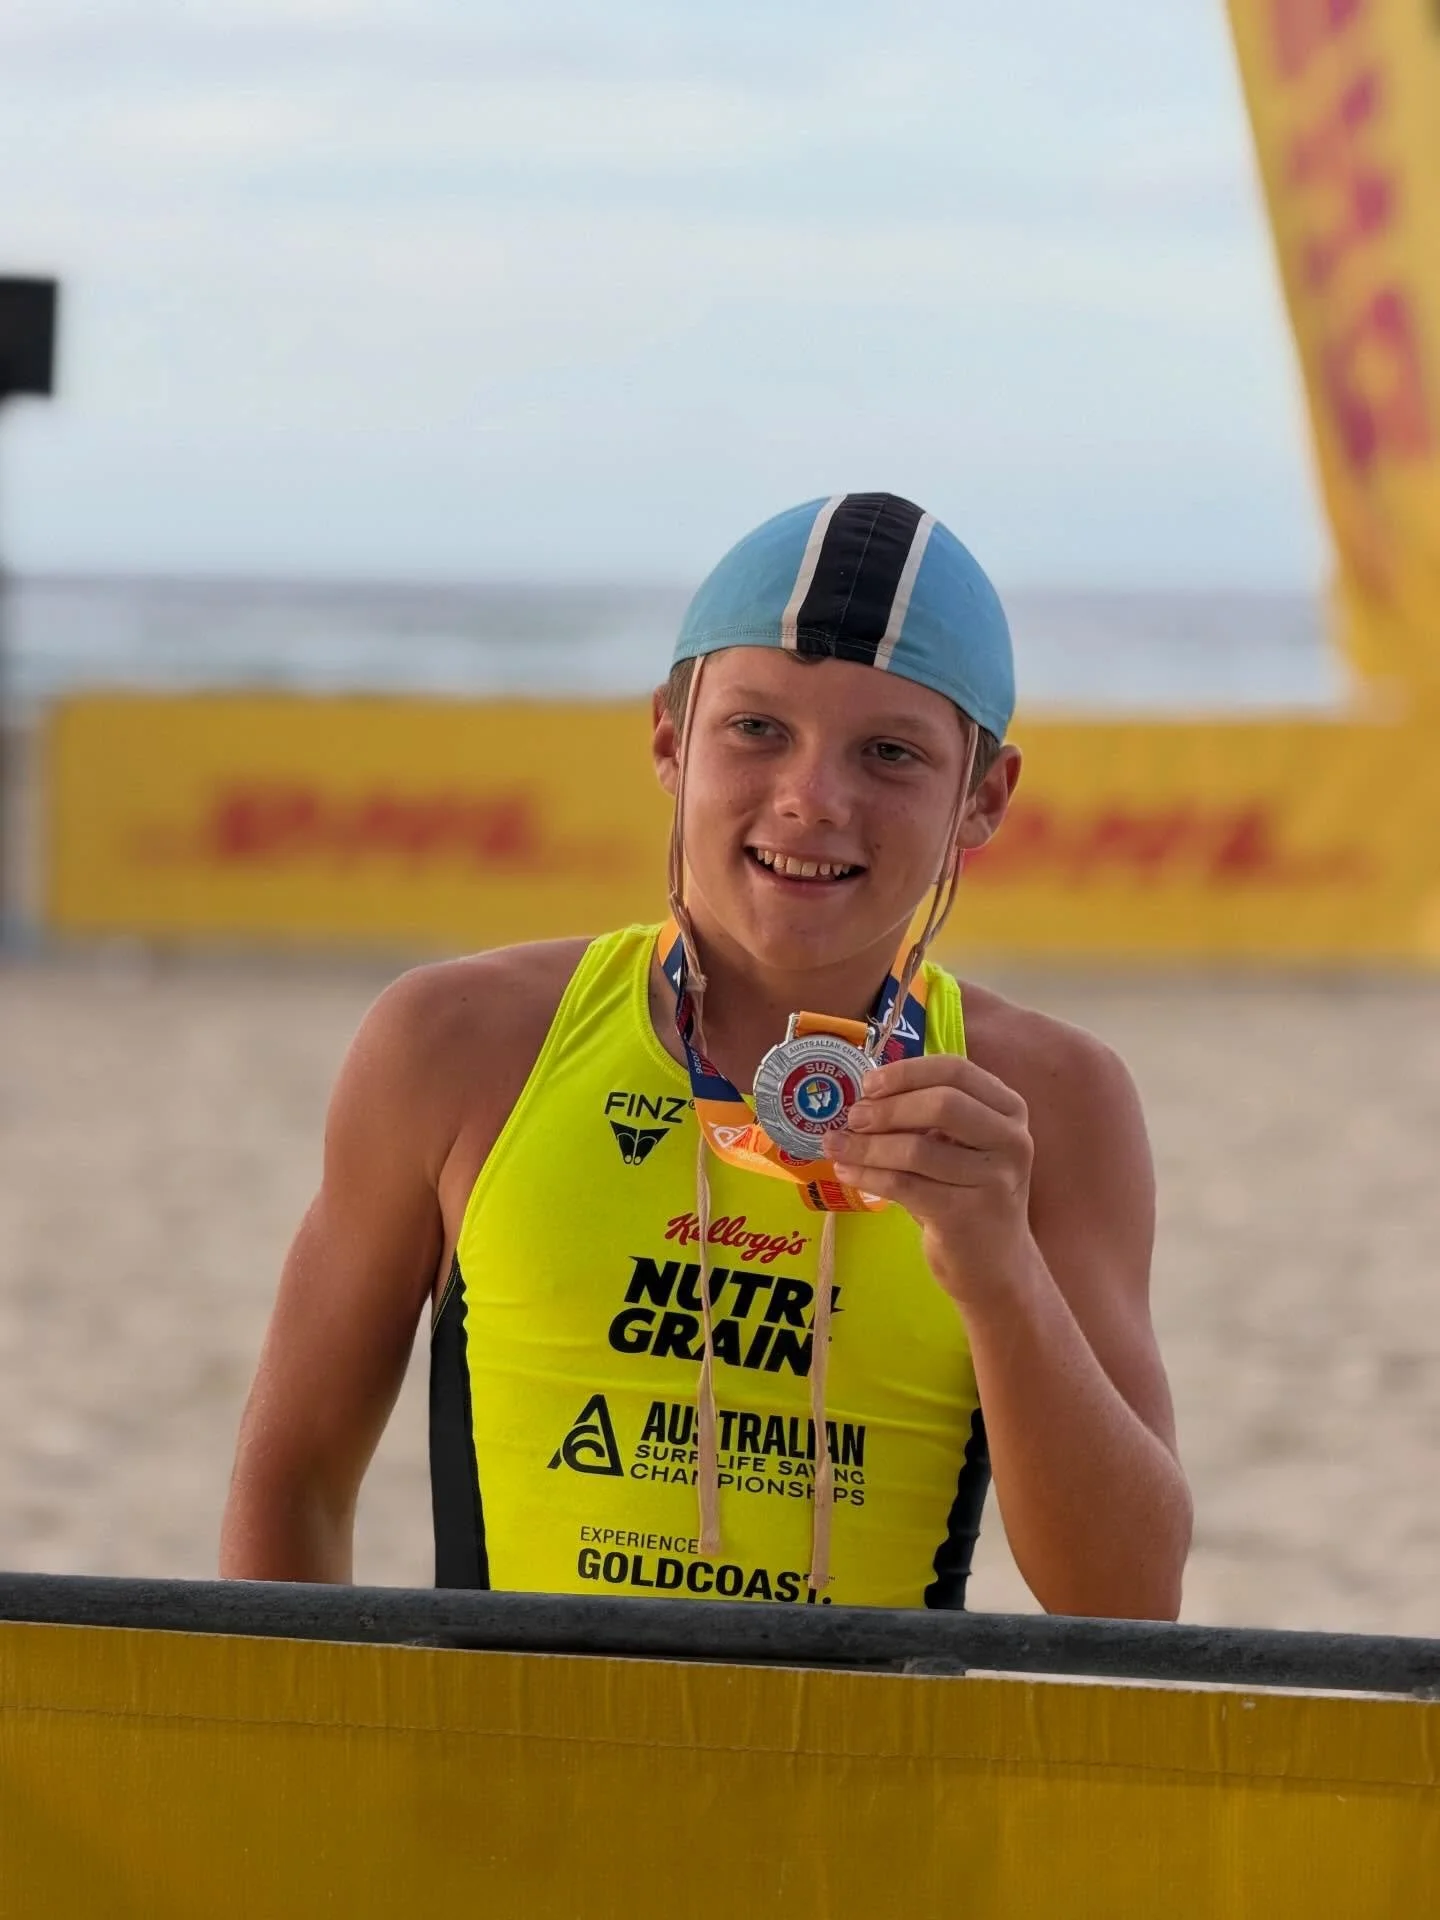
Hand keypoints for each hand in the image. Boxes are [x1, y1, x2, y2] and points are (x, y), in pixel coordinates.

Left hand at [829, 1054, 1035, 1303]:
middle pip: (942, 1104)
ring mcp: (993, 1179)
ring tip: (835, 1145)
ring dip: (867, 1146)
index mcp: (1009, 1110)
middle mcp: (1011, 1140)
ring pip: (917, 1149)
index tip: (869, 1084)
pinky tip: (847, 1172)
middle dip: (887, 1108)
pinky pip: (905, 1185)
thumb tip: (863, 1096)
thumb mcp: (960, 1145)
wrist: (995, 1265)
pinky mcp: (967, 1215)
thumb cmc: (966, 1193)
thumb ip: (926, 1115)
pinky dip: (868, 1176)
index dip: (907, 1072)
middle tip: (852, 1118)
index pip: (956, 1070)